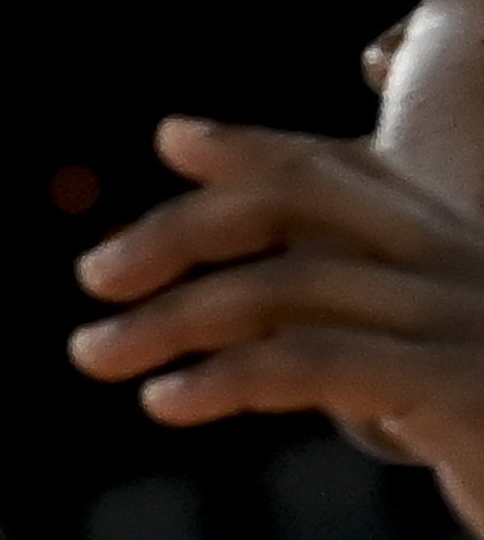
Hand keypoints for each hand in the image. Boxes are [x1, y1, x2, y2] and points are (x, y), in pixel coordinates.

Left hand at [74, 115, 483, 532]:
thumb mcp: (422, 375)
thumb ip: (349, 326)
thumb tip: (229, 310)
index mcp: (453, 252)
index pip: (341, 174)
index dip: (255, 149)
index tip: (171, 138)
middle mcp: (463, 268)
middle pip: (298, 210)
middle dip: (182, 232)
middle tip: (93, 278)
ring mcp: (465, 324)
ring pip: (287, 286)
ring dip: (173, 319)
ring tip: (93, 355)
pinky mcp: (458, 391)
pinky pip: (317, 362)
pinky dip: (226, 375)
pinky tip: (168, 401)